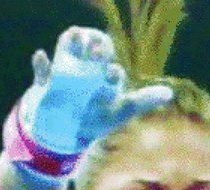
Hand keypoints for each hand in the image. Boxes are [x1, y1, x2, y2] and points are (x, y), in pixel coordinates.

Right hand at [19, 27, 172, 155]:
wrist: (64, 135)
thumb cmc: (95, 122)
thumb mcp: (121, 112)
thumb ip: (143, 100)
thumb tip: (169, 93)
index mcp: (103, 78)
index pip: (109, 68)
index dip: (111, 68)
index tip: (112, 72)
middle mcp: (85, 73)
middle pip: (90, 56)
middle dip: (93, 50)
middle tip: (97, 45)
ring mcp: (65, 77)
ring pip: (67, 55)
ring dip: (70, 45)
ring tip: (74, 35)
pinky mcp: (46, 86)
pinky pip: (42, 72)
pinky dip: (41, 64)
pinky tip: (41, 56)